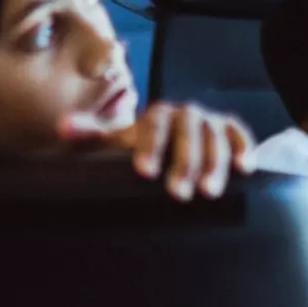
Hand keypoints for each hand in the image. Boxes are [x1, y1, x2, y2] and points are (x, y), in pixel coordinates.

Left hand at [68, 101, 256, 201]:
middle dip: (183, 162)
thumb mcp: (118, 141)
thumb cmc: (144, 148)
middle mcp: (184, 113)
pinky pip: (240, 135)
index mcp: (156, 115)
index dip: (150, 147)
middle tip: (178, 193)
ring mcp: (209, 121)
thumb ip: (92, 134)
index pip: (153, 126)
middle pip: (186, 132)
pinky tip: (244, 169)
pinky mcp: (230, 130)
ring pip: (214, 136)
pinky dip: (243, 148)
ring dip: (213, 163)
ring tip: (209, 192)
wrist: (176, 142)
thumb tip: (64, 128)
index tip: (144, 172)